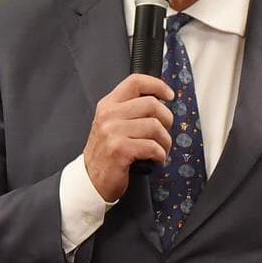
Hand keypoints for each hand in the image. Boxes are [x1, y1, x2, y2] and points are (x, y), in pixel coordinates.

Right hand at [83, 73, 174, 200]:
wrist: (91, 180)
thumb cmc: (107, 153)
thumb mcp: (112, 124)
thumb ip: (130, 110)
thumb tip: (159, 102)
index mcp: (108, 105)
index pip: (135, 82)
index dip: (157, 85)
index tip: (169, 95)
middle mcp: (109, 115)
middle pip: (152, 104)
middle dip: (166, 120)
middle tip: (164, 134)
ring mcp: (112, 132)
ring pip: (155, 126)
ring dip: (165, 141)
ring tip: (161, 150)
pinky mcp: (119, 150)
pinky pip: (152, 147)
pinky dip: (160, 155)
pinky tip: (156, 160)